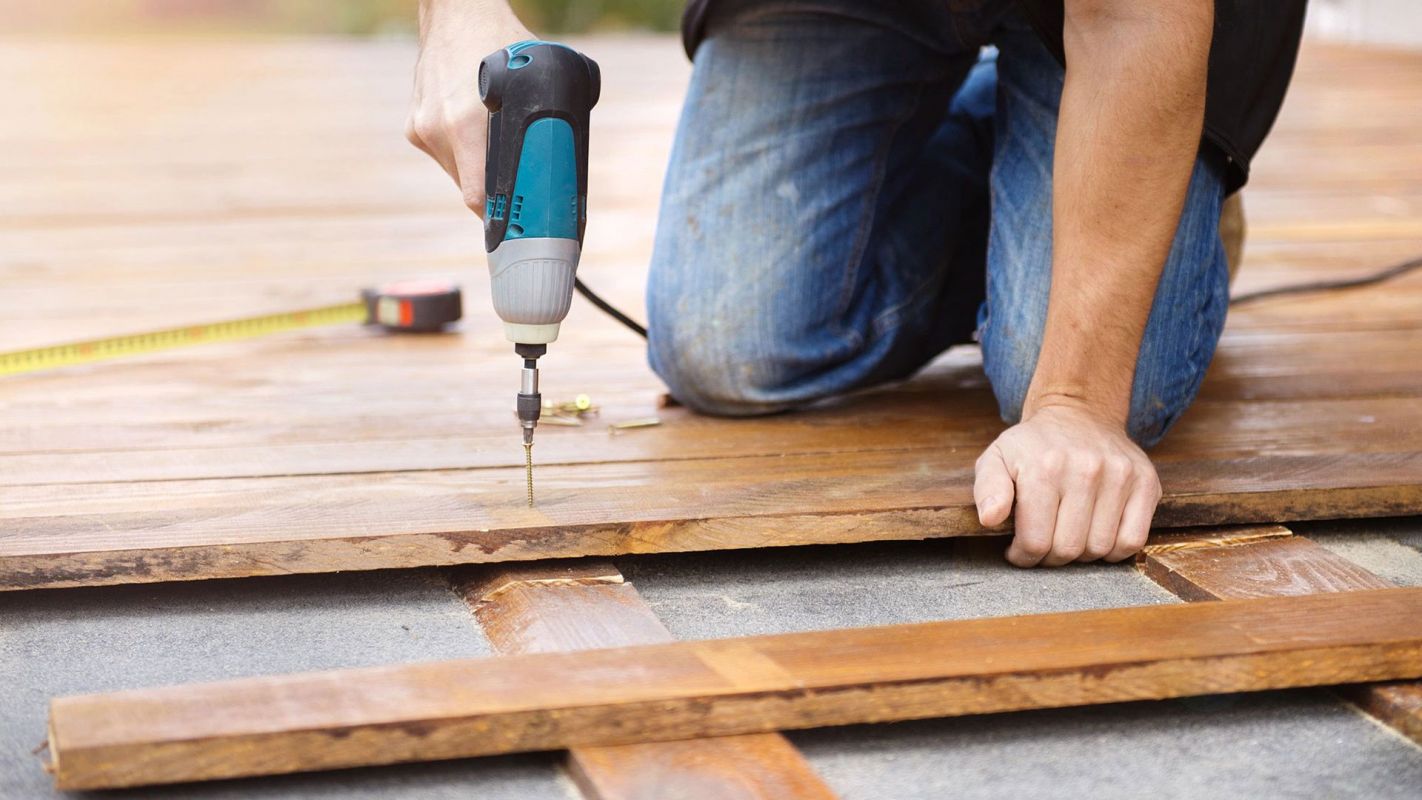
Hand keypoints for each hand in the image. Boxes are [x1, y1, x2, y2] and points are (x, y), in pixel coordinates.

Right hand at [407, 0, 533, 215]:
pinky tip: (477, 130)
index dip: (502, 217)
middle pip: (471, 190)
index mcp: (466, 123)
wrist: (455, 12)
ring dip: (480, 171)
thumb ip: (550, 117)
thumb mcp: (539, 77)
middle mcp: (439, 129)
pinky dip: (464, 153)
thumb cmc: (501, 41)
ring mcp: (423, 129)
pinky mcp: (414, 126)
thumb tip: (568, 160)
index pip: (479, 196)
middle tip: (523, 193)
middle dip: (498, 193)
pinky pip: (446, 156)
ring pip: (458, 174)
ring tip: (498, 147)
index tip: (521, 230)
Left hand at [973, 403, 1160, 566]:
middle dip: (1050, 557)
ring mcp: (1120, 475)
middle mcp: (1086, 469)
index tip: (1019, 551)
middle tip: (1043, 546)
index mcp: (1044, 468)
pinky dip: (1114, 551)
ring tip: (1067, 537)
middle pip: (1069, 549)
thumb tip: (990, 519)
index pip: (1035, 541)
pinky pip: (1133, 540)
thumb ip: (988, 489)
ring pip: (1100, 549)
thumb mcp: (997, 459)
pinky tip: (1096, 536)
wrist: (1078, 414)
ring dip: (1081, 555)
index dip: (1024, 556)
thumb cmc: (1033, 446)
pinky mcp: (1146, 482)